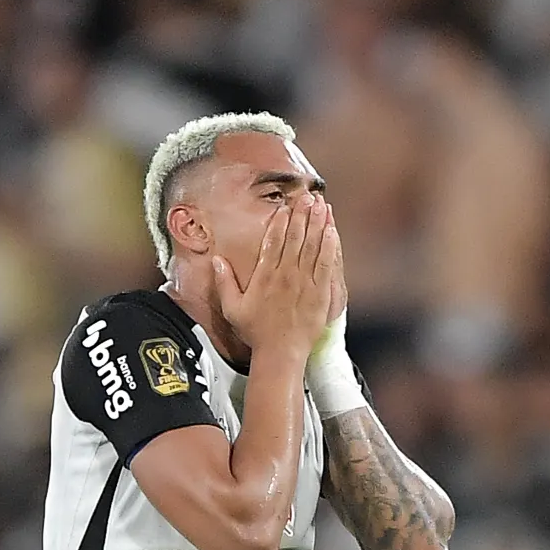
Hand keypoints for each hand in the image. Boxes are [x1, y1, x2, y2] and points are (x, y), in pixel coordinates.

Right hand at [216, 195, 337, 359]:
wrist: (281, 353)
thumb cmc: (256, 333)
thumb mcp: (232, 308)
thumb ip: (224, 282)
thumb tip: (216, 260)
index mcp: (265, 276)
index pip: (274, 241)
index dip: (281, 221)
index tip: (285, 206)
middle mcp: (286, 276)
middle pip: (296, 238)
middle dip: (303, 214)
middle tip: (308, 197)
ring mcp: (305, 283)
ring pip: (314, 247)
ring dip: (318, 224)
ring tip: (322, 206)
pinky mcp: (320, 293)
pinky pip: (327, 265)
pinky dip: (330, 247)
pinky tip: (332, 232)